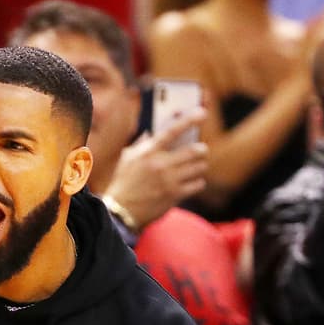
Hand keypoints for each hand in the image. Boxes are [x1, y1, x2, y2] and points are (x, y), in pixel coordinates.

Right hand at [105, 107, 208, 229]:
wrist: (121, 211)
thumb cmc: (123, 183)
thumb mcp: (127, 159)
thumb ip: (141, 144)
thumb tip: (152, 133)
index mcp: (149, 152)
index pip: (173, 131)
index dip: (189, 120)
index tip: (202, 113)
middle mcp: (161, 164)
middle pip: (194, 151)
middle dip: (201, 150)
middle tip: (200, 151)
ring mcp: (169, 181)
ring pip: (199, 167)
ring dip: (200, 166)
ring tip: (196, 167)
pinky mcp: (175, 195)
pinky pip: (198, 184)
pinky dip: (198, 181)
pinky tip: (192, 182)